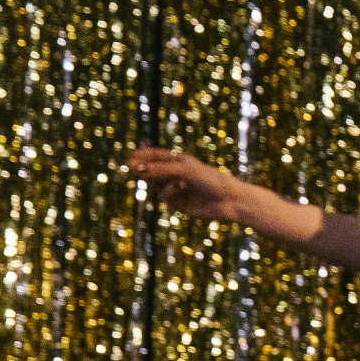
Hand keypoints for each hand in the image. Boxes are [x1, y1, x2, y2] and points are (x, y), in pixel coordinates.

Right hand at [128, 145, 248, 223]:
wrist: (229, 201)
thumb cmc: (211, 180)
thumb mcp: (184, 170)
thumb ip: (160, 169)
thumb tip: (137, 169)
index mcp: (179, 161)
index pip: (155, 156)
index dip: (142, 156)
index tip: (130, 157)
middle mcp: (176, 174)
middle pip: (151, 171)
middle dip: (141, 170)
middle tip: (129, 170)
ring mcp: (177, 189)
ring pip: (156, 186)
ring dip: (162, 183)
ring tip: (176, 182)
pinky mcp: (179, 204)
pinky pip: (165, 198)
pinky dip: (171, 192)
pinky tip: (182, 189)